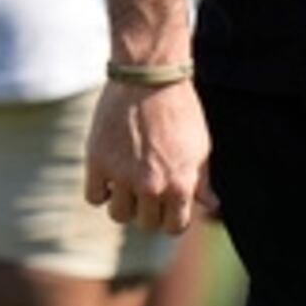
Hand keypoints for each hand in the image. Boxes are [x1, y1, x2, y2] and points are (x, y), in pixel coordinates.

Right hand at [87, 79, 214, 234]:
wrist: (149, 79)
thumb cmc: (181, 112)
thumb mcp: (201, 147)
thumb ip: (202, 181)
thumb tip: (211, 206)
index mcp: (180, 186)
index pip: (174, 227)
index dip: (172, 218)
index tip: (168, 206)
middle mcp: (151, 186)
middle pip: (145, 223)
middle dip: (149, 211)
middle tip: (148, 190)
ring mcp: (122, 176)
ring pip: (119, 215)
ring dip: (124, 203)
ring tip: (129, 182)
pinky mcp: (97, 162)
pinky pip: (94, 197)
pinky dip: (101, 191)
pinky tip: (110, 175)